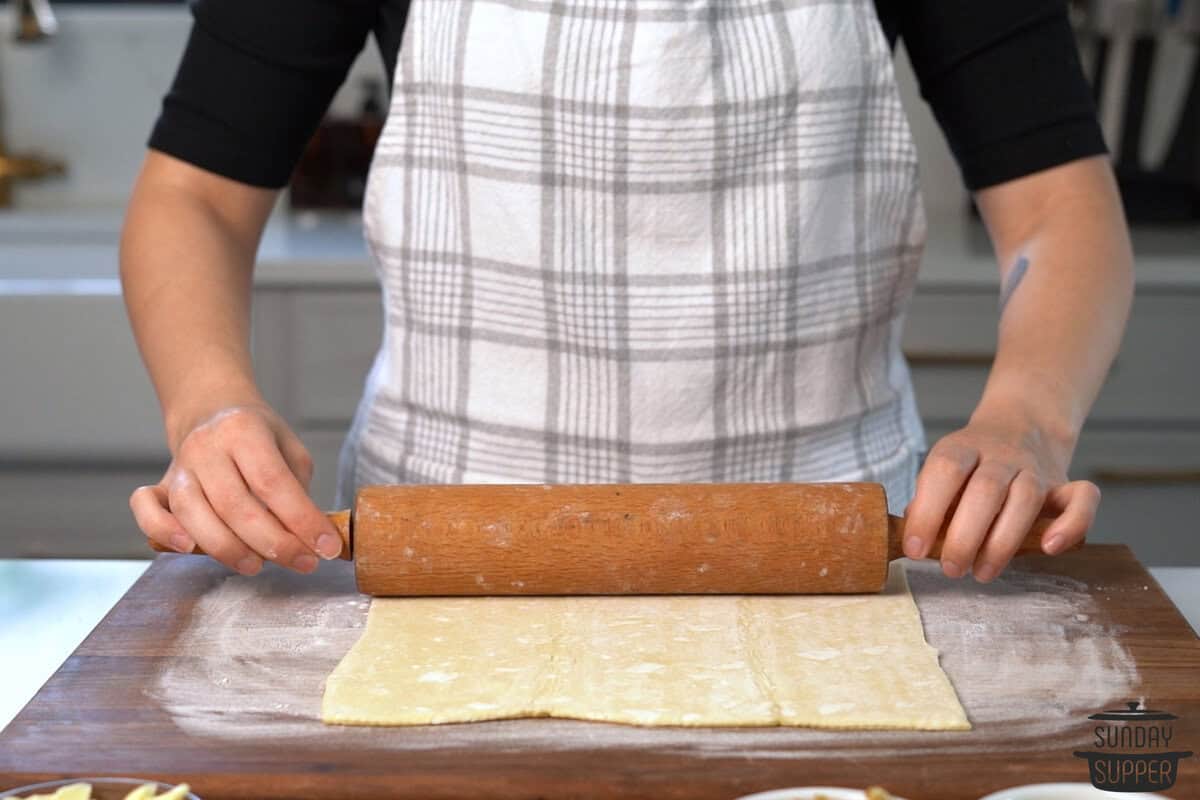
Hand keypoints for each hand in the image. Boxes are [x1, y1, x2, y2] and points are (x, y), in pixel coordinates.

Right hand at [129, 402, 342, 574]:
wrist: (210, 411)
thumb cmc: (257, 436)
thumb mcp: (289, 448)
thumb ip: (297, 488)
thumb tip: (311, 535)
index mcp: (244, 430)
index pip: (273, 482)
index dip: (302, 520)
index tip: (326, 547)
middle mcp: (206, 447)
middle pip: (235, 504)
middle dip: (272, 542)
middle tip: (302, 563)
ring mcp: (179, 466)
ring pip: (192, 512)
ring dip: (226, 548)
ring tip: (257, 565)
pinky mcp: (160, 484)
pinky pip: (146, 508)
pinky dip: (162, 530)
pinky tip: (187, 548)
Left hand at [901, 406, 1099, 582]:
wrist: (1023, 425)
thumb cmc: (973, 464)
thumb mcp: (944, 470)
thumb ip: (929, 500)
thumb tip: (912, 537)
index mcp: (963, 447)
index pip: (944, 471)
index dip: (927, 511)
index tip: (914, 549)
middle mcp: (1001, 455)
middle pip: (986, 489)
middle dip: (965, 536)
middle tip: (950, 569)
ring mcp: (1036, 468)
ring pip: (1026, 498)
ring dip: (1002, 542)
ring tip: (981, 573)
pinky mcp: (1066, 484)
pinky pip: (1082, 499)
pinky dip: (1071, 524)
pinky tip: (1050, 547)